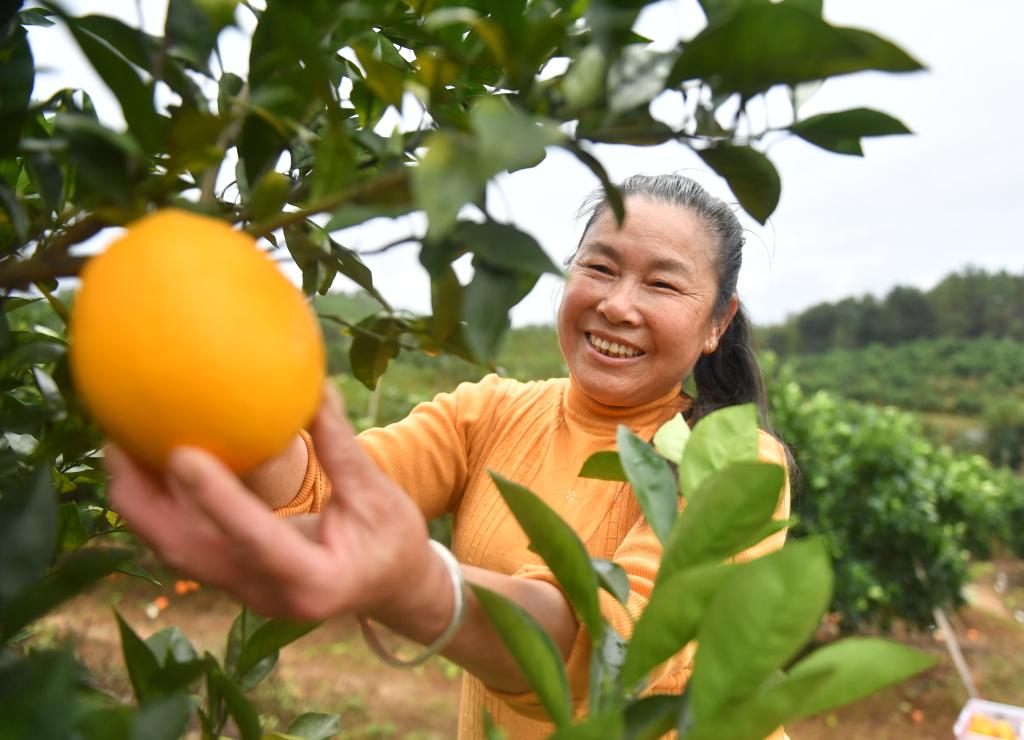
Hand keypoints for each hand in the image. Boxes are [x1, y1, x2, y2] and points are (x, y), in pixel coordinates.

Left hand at [105, 383, 449, 622]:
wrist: (391, 588)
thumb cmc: (392, 540)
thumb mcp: (378, 496)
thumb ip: (343, 449)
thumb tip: (316, 387)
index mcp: (313, 580)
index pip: (254, 540)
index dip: (216, 499)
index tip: (182, 452)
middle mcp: (268, 594)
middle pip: (190, 555)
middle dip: (147, 505)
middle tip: (117, 444)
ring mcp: (245, 591)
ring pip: (177, 552)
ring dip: (143, 505)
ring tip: (118, 448)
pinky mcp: (234, 578)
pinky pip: (186, 543)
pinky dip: (161, 506)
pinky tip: (148, 464)